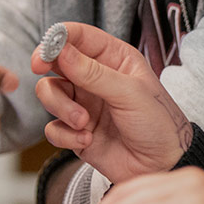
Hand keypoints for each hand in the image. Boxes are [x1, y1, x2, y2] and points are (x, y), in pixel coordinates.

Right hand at [31, 23, 191, 183]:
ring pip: (50, 93)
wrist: (162, 166)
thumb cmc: (158, 123)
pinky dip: (65, 134)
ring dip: (61, 107)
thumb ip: (93, 73)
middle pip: (56, 62)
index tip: (44, 50)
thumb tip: (61, 50)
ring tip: (83, 122)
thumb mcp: (129, 93)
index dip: (58, 39)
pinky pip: (53, 127)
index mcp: (115, 59)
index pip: (80, 37)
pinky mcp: (76, 131)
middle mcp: (96, 78)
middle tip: (41, 72)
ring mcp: (84, 104)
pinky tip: (87, 140)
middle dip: (47, 68)